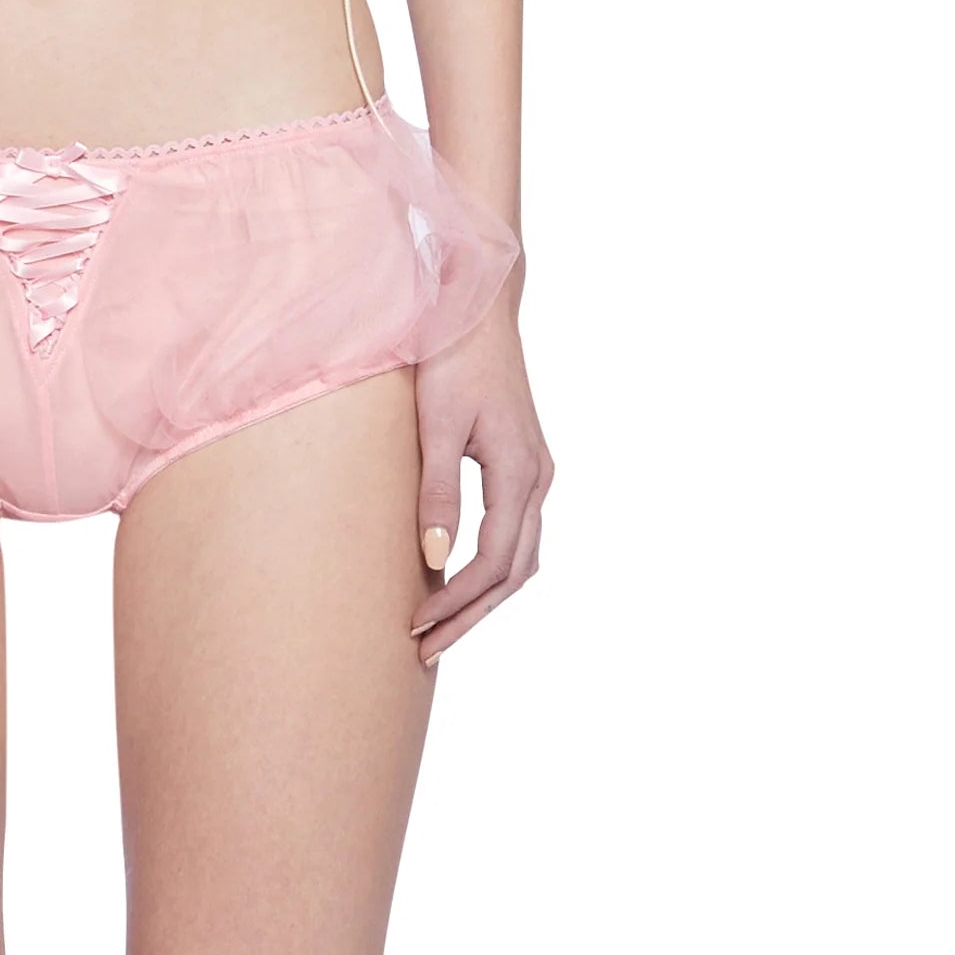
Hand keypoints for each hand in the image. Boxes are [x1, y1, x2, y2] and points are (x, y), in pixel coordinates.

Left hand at [410, 293, 553, 664]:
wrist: (478, 305)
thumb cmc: (452, 357)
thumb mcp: (437, 424)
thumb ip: (438, 492)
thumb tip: (434, 560)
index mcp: (520, 472)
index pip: (494, 563)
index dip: (457, 601)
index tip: (416, 626)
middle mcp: (538, 478)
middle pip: (513, 572)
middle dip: (471, 614)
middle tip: (425, 649)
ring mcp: (536, 470)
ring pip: (520, 556)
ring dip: (484, 595)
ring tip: (439, 626)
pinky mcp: (523, 460)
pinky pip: (515, 531)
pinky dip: (492, 565)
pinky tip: (457, 575)